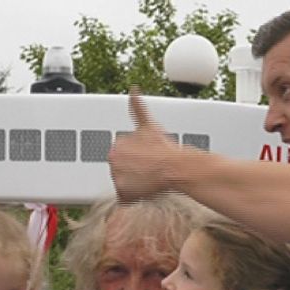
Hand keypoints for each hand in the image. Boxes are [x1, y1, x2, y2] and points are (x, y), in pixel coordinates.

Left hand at [107, 88, 180, 202]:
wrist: (176, 167)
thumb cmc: (165, 148)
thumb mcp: (149, 124)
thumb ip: (138, 107)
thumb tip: (133, 90)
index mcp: (117, 144)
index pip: (120, 155)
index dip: (134, 158)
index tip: (145, 160)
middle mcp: (114, 159)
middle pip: (120, 169)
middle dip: (133, 170)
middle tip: (149, 170)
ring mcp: (117, 176)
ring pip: (123, 183)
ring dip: (134, 183)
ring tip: (149, 178)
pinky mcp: (123, 192)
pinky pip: (124, 198)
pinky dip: (133, 197)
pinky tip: (145, 189)